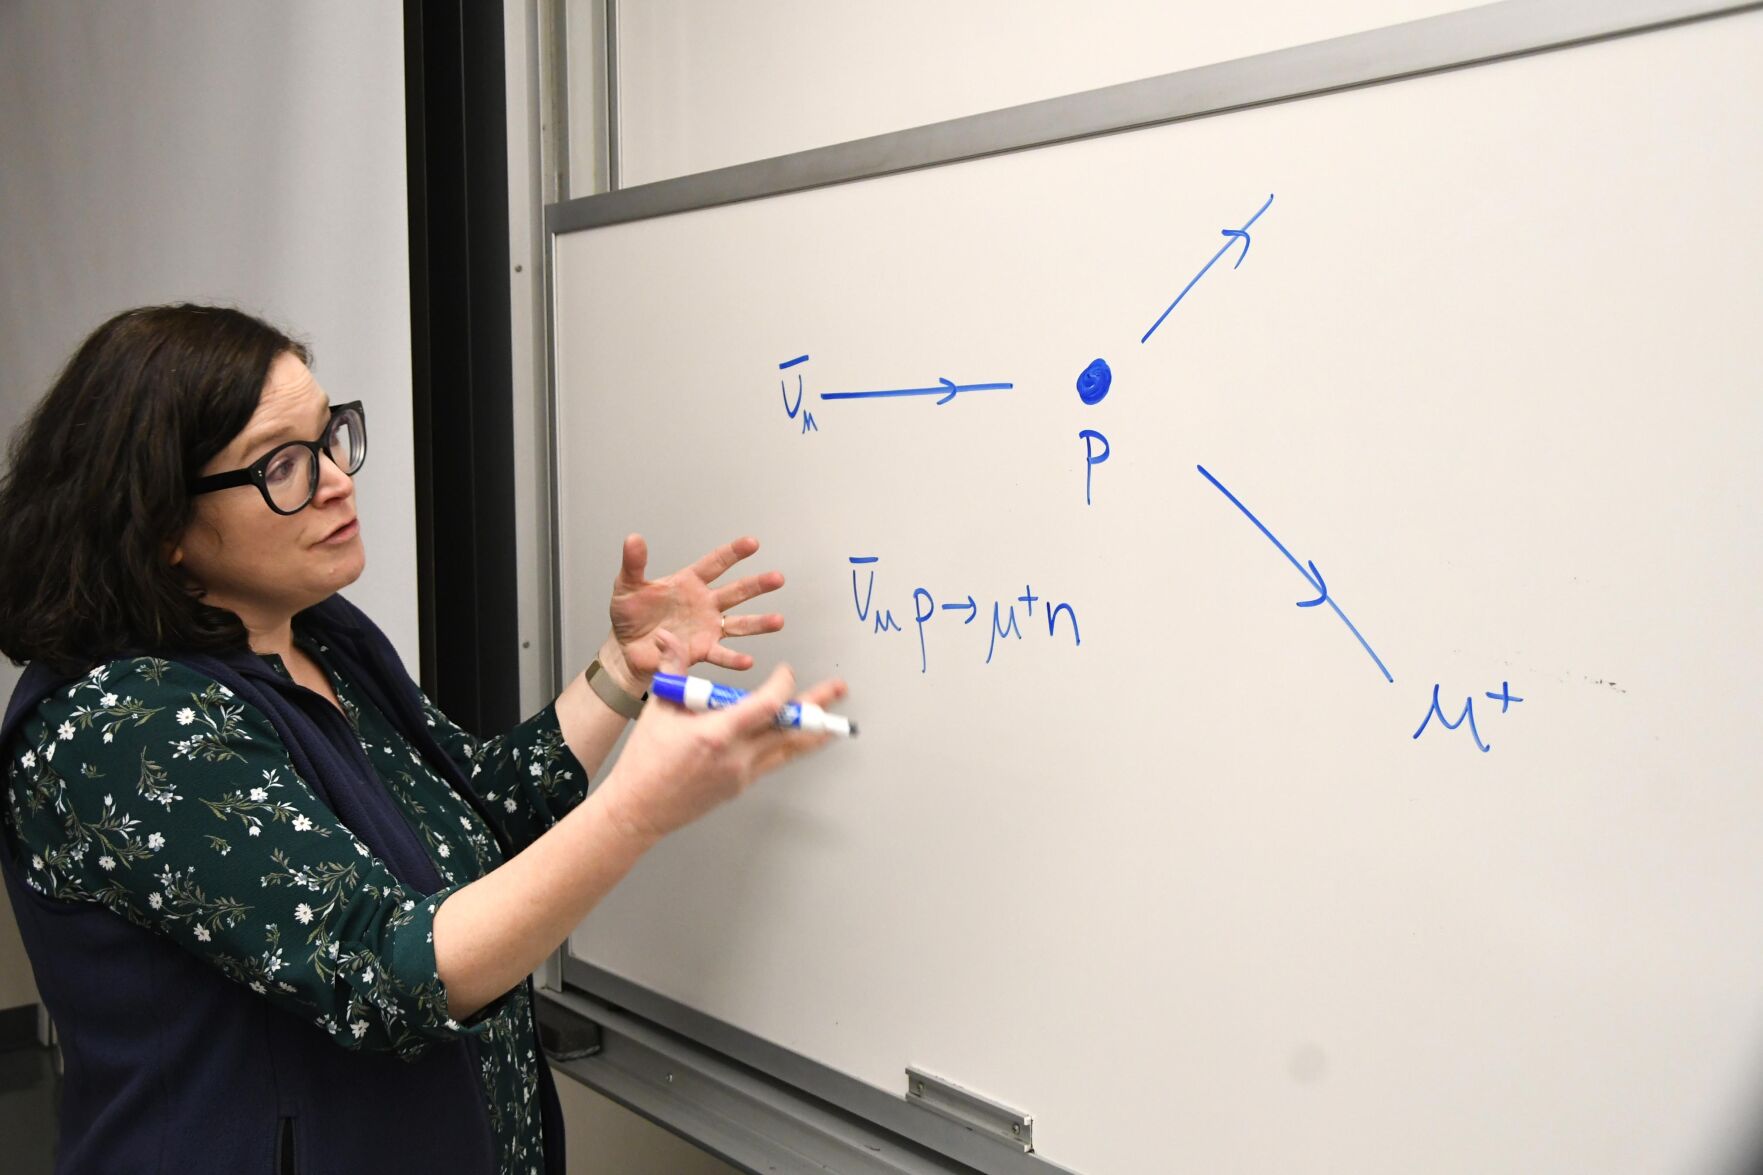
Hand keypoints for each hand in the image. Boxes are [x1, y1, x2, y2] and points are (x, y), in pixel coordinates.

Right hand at [595, 630, 846, 845]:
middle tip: (838, 690)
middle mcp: (736, 757)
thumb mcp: (658, 710)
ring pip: (788, 750)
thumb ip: (672, 670)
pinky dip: (787, 746)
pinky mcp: (741, 785)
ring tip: (834, 720)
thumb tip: (669, 637)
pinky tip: (797, 737)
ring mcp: (742, 775)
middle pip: (790, 729)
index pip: (767, 706)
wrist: (639, 810)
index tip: (786, 671)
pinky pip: (773, 761)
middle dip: (817, 707)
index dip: (783, 686)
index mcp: (717, 735)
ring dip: (813, 732)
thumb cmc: (645, 762)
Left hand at [602, 534, 784, 692]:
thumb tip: (633, 539)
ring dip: (758, 622)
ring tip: (778, 620)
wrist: (625, 648)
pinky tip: (747, 660)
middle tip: (777, 578)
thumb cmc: (629, 615)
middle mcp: (705, 604)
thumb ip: (634, 564)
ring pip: (738, 623)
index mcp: (689, 582)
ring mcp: (707, 627)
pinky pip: (721, 654)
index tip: (752, 543)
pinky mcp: (702, 650)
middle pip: (736, 592)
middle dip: (757, 585)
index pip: (716, 563)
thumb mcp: (627, 586)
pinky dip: (734, 658)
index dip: (734, 553)